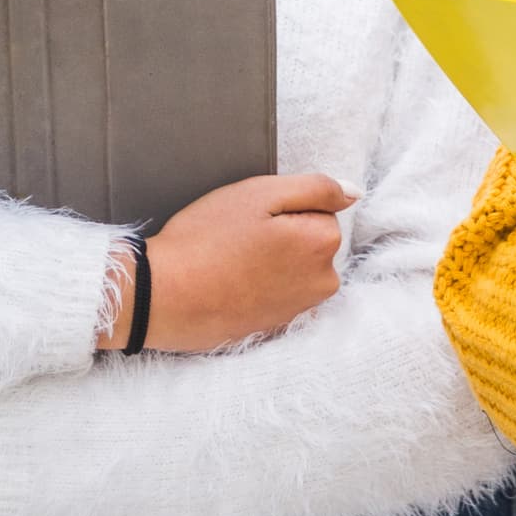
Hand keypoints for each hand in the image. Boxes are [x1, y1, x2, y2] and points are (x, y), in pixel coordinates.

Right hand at [141, 173, 357, 352]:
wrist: (161, 297)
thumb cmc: (206, 240)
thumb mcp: (259, 193)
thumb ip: (316, 188)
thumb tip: (354, 193)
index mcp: (323, 244)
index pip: (321, 210)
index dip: (285, 208)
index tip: (253, 218)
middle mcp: (323, 283)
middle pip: (312, 241)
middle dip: (284, 235)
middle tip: (239, 240)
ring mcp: (301, 309)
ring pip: (295, 267)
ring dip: (272, 261)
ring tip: (233, 262)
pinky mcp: (277, 327)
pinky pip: (278, 292)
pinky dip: (260, 286)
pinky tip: (232, 284)